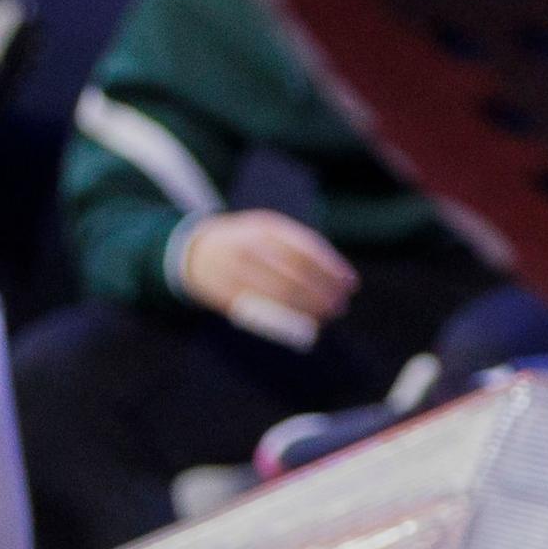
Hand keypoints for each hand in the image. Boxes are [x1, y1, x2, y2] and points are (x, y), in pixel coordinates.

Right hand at [177, 209, 355, 324]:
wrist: (196, 251)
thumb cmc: (249, 243)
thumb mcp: (272, 232)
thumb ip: (301, 248)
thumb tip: (339, 276)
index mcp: (266, 227)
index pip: (307, 249)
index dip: (333, 269)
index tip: (351, 284)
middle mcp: (250, 246)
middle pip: (296, 272)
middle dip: (323, 292)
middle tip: (341, 305)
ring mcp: (235, 269)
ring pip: (279, 292)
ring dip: (308, 307)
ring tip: (326, 315)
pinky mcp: (225, 293)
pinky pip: (260, 308)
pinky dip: (285, 317)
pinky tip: (302, 321)